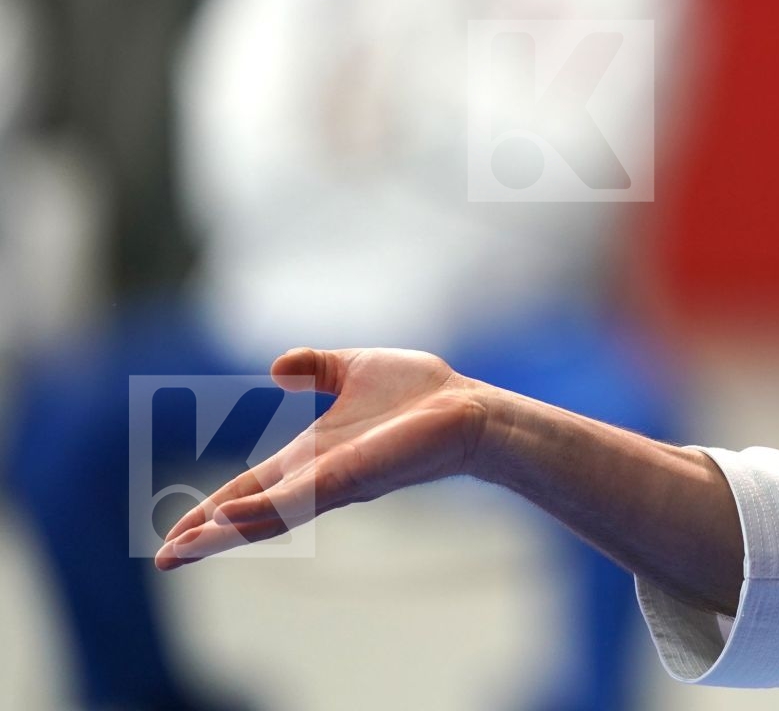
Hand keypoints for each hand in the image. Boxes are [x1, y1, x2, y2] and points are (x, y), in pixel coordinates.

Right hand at [154, 347, 490, 569]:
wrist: (467, 406)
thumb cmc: (419, 393)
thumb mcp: (352, 368)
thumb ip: (314, 366)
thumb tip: (276, 367)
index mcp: (310, 457)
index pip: (250, 489)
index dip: (213, 510)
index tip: (175, 535)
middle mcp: (317, 479)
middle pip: (251, 515)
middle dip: (209, 537)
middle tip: (165, 559)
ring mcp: (333, 484)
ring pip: (268, 516)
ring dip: (224, 532)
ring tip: (182, 549)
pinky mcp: (353, 480)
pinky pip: (300, 498)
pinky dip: (263, 509)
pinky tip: (231, 517)